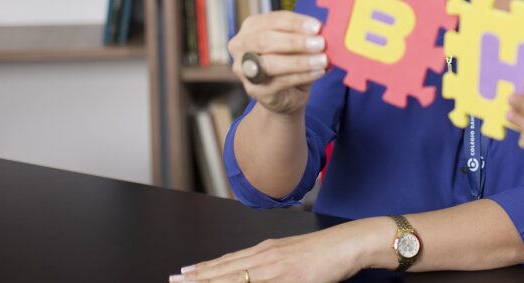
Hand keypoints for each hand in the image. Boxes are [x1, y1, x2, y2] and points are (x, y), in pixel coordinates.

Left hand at [170, 218, 385, 282]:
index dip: (204, 270)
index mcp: (267, 251)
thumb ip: (275, 268)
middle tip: (173, 279)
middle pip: (225, 270)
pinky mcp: (288, 277)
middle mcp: (266, 256)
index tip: (185, 273)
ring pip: (235, 277)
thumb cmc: (327, 252)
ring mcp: (275, 267)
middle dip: (197, 277)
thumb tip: (259, 275)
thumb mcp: (294, 258)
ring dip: (210, 281)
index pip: (228, 263)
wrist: (350, 243)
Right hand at [229, 11, 328, 115]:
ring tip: (322, 60)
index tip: (317, 27)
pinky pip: (280, 81)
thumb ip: (304, 35)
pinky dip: (303, 76)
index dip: (295, 23)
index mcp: (251, 27)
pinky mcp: (254, 90)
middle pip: (266, 40)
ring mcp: (244, 69)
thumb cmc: (290, 61)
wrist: (286, 94)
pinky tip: (318, 72)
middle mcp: (241, 46)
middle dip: (296, 41)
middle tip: (320, 43)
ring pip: (272, 63)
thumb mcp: (295, 43)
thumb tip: (323, 31)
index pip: (272, 20)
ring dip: (301, 61)